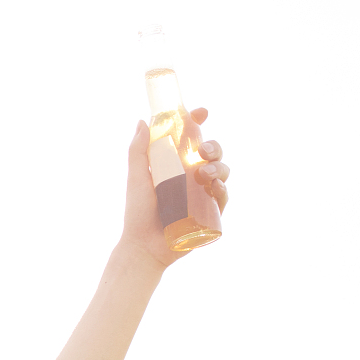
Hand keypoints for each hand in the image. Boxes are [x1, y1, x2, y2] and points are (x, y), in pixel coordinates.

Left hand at [119, 108, 228, 269]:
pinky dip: (222, 189)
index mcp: (175, 165)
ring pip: (221, 172)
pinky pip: (222, 197)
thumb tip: (142, 122)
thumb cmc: (137, 213)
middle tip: (203, 149)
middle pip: (211, 154)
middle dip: (213, 146)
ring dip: (218, 167)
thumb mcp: (137, 179)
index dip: (198, 123)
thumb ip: (138, 151)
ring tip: (205, 174)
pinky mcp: (209, 213)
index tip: (202, 112)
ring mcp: (202, 194)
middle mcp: (191, 177)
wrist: (144, 246)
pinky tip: (215, 187)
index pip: (191, 139)